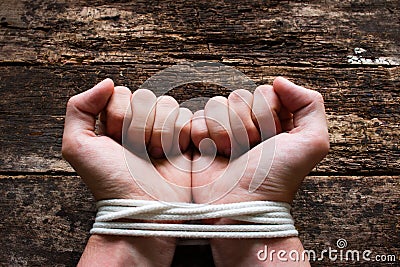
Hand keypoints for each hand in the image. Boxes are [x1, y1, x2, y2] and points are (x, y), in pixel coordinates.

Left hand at [62, 78, 191, 201]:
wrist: (144, 209)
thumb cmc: (110, 181)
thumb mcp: (78, 146)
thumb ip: (79, 108)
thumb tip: (107, 82)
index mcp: (115, 120)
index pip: (121, 93)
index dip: (119, 117)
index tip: (116, 143)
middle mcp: (140, 122)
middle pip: (146, 97)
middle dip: (140, 128)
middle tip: (137, 153)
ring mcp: (164, 129)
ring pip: (168, 105)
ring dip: (161, 134)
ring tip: (155, 156)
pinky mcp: (186, 138)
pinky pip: (188, 118)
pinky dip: (180, 137)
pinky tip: (173, 156)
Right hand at [191, 76, 328, 203]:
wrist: (241, 206)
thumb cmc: (275, 178)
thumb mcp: (312, 143)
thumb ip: (310, 103)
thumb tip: (279, 81)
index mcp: (274, 120)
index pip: (264, 92)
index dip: (266, 114)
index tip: (269, 139)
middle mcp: (248, 122)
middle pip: (238, 96)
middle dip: (244, 126)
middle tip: (249, 151)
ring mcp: (222, 129)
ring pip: (215, 105)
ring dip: (223, 133)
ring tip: (230, 156)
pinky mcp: (200, 138)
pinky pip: (195, 118)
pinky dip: (203, 137)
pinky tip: (211, 155)